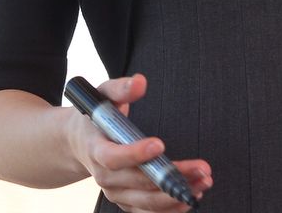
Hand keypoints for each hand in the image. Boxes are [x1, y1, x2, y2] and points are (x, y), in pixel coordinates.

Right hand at [69, 74, 211, 211]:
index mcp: (96, 150)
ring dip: (176, 195)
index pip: (113, 157)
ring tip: (203, 183)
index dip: (135, 154)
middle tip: (201, 168)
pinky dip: (168, 208)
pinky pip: (146, 211)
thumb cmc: (94, 118)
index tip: (159, 145)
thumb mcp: (102, 96)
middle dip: (172, 176)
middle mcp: (105, 176)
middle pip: (139, 181)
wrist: (79, 143)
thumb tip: (140, 82)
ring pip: (146, 200)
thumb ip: (121, 89)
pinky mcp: (125, 200)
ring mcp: (115, 192)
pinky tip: (190, 197)